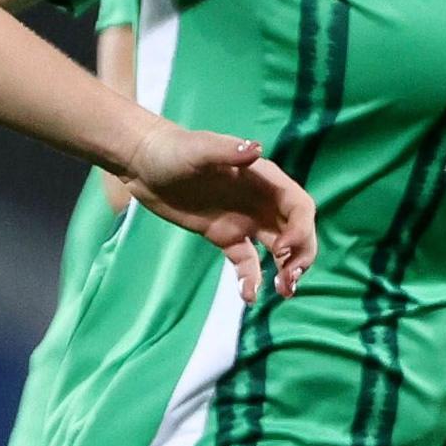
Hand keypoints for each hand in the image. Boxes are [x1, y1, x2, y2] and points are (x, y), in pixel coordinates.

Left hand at [123, 123, 319, 297]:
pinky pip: (247, 261)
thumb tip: (256, 150)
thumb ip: (228, 151)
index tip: (284, 250)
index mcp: (265, 178)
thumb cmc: (173, 149)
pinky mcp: (225, 237)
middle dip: (301, 255)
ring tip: (284, 291)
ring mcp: (245, 221)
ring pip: (280, 249)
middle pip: (297, 230)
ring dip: (287, 270)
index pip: (299, 206)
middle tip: (290, 279)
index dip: (300, 229)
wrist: (144, 163)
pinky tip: (249, 296)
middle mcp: (262, 201)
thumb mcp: (200, 149)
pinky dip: (252, 279)